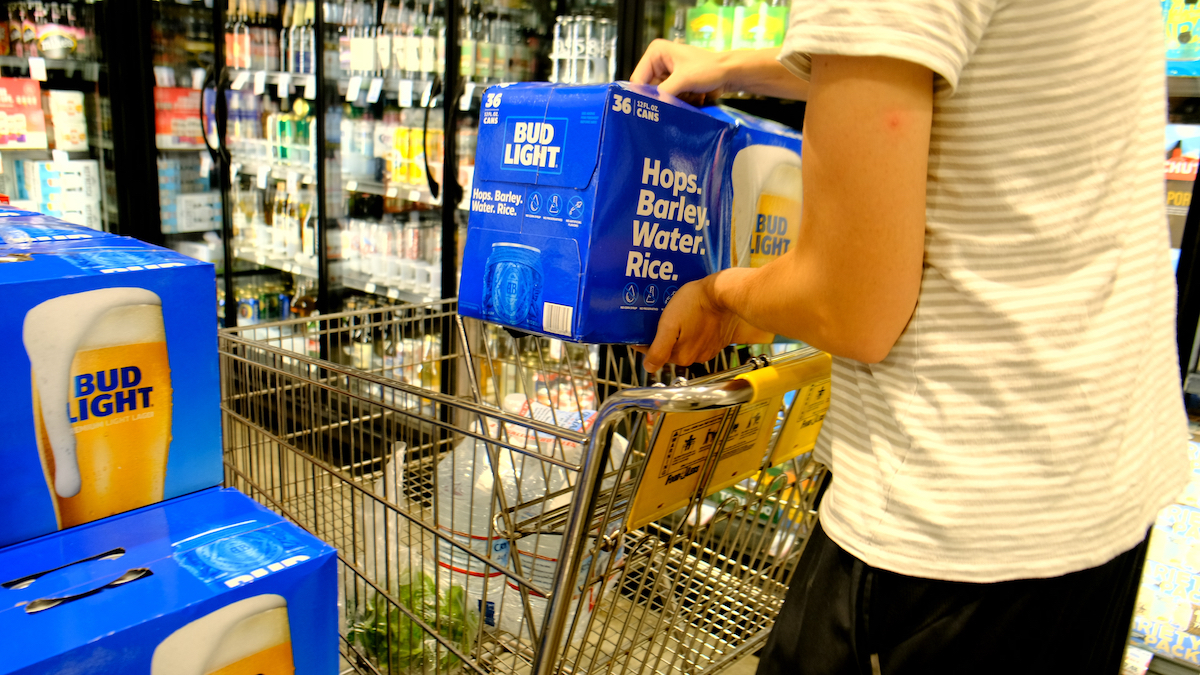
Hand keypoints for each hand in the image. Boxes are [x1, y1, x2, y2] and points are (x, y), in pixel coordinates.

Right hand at [630, 39, 731, 106]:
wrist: (729, 74)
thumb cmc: (709, 69)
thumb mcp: (684, 79)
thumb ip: (664, 92)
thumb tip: (650, 106)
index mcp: (655, 53)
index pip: (638, 78)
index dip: (642, 94)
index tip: (647, 110)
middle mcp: (658, 63)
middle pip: (649, 89)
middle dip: (661, 99)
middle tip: (674, 103)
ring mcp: (666, 75)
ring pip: (660, 97)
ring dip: (673, 101)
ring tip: (689, 96)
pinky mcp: (675, 85)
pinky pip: (669, 100)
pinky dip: (679, 102)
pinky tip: (693, 97)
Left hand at [639, 273, 772, 371]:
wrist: (723, 293)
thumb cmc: (694, 303)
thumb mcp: (669, 324)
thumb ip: (659, 349)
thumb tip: (649, 368)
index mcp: (683, 356)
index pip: (657, 354)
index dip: (645, 344)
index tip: (639, 333)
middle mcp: (697, 357)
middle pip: (672, 350)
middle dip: (663, 339)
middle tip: (657, 322)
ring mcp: (709, 349)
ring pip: (686, 345)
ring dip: (679, 335)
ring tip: (675, 318)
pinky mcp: (718, 340)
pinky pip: (699, 340)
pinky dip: (693, 332)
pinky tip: (691, 319)